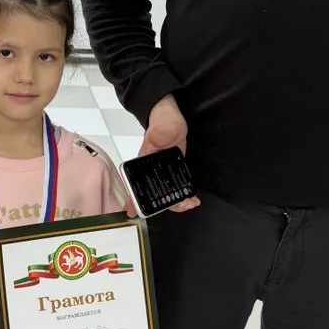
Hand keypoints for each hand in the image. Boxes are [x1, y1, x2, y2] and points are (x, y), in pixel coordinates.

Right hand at [127, 95, 199, 215]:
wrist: (171, 116)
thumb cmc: (164, 120)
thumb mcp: (162, 124)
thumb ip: (160, 131)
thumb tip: (158, 141)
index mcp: (143, 163)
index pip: (136, 186)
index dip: (137, 202)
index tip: (141, 212)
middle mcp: (151, 171)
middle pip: (154, 195)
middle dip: (166, 205)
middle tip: (185, 205)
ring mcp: (163, 172)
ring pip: (166, 194)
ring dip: (177, 203)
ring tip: (191, 203)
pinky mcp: (174, 170)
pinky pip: (176, 187)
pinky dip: (183, 195)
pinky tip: (192, 198)